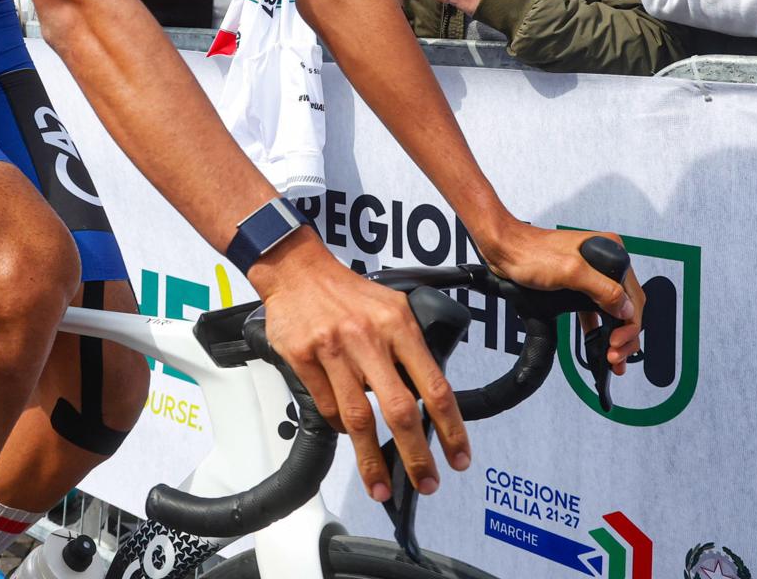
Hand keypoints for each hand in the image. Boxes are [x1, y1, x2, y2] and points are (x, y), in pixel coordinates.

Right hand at [251, 234, 468, 502]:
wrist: (297, 270)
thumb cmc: (348, 292)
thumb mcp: (393, 307)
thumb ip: (411, 348)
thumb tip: (429, 397)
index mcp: (398, 325)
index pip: (435, 386)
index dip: (451, 428)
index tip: (459, 457)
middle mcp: (368, 338)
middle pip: (399, 410)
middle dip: (416, 456)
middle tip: (426, 483)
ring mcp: (334, 350)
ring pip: (359, 418)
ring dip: (372, 460)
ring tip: (381, 485)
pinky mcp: (304, 359)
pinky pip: (327, 407)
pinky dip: (340, 427)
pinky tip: (348, 435)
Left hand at [480, 221, 642, 371]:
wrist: (504, 249)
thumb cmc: (531, 253)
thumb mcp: (569, 272)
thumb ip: (601, 289)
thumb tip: (626, 309)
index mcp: (611, 251)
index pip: (633, 295)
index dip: (630, 325)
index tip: (618, 345)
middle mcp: (606, 261)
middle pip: (626, 304)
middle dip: (625, 335)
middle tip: (616, 357)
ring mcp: (592, 273)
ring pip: (613, 309)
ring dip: (615, 334)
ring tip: (612, 357)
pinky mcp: (577, 283)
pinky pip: (595, 308)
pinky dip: (600, 327)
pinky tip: (599, 342)